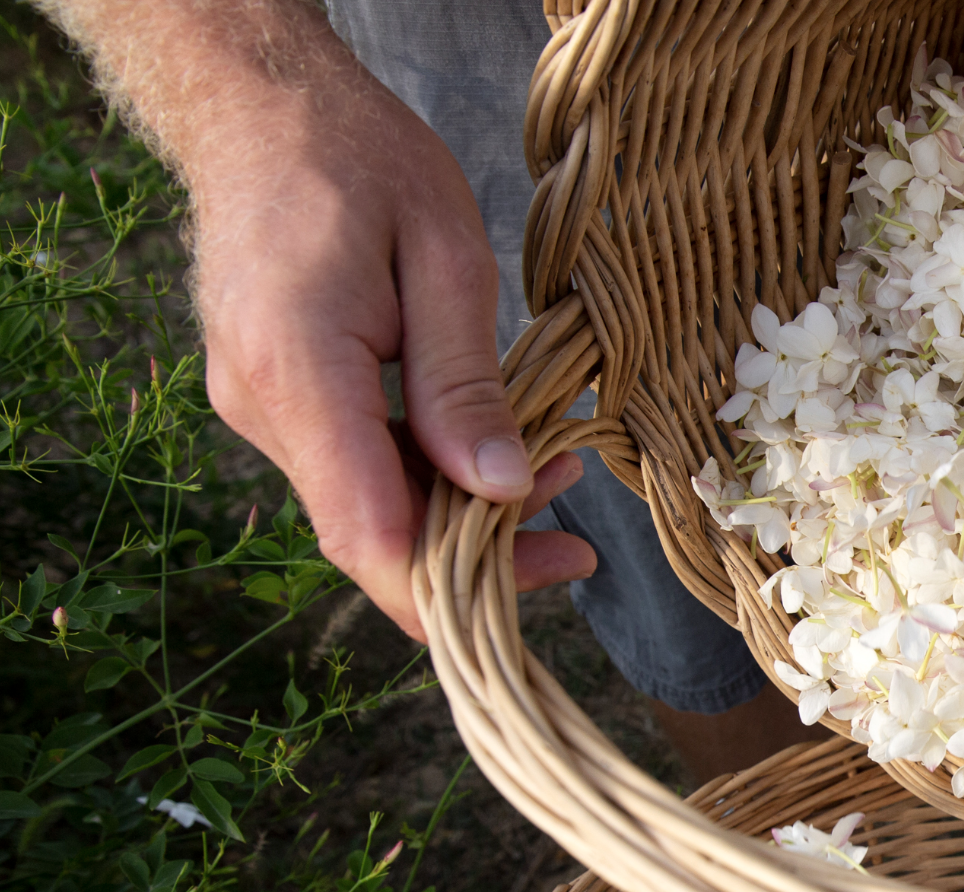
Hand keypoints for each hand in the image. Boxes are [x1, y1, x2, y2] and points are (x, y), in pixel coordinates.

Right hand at [181, 24, 594, 638]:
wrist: (261, 108)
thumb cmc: (360, 160)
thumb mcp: (444, 256)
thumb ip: (463, 381)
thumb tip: (501, 487)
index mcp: (296, 368)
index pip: (368, 530)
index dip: (454, 584)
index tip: (548, 575)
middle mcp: (261, 405)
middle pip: (371, 534)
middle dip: (477, 558)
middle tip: (577, 545)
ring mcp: (259, 407)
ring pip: (367, 505)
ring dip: (460, 512)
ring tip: (557, 473)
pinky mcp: (274, 401)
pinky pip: (355, 468)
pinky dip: (427, 474)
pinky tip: (495, 452)